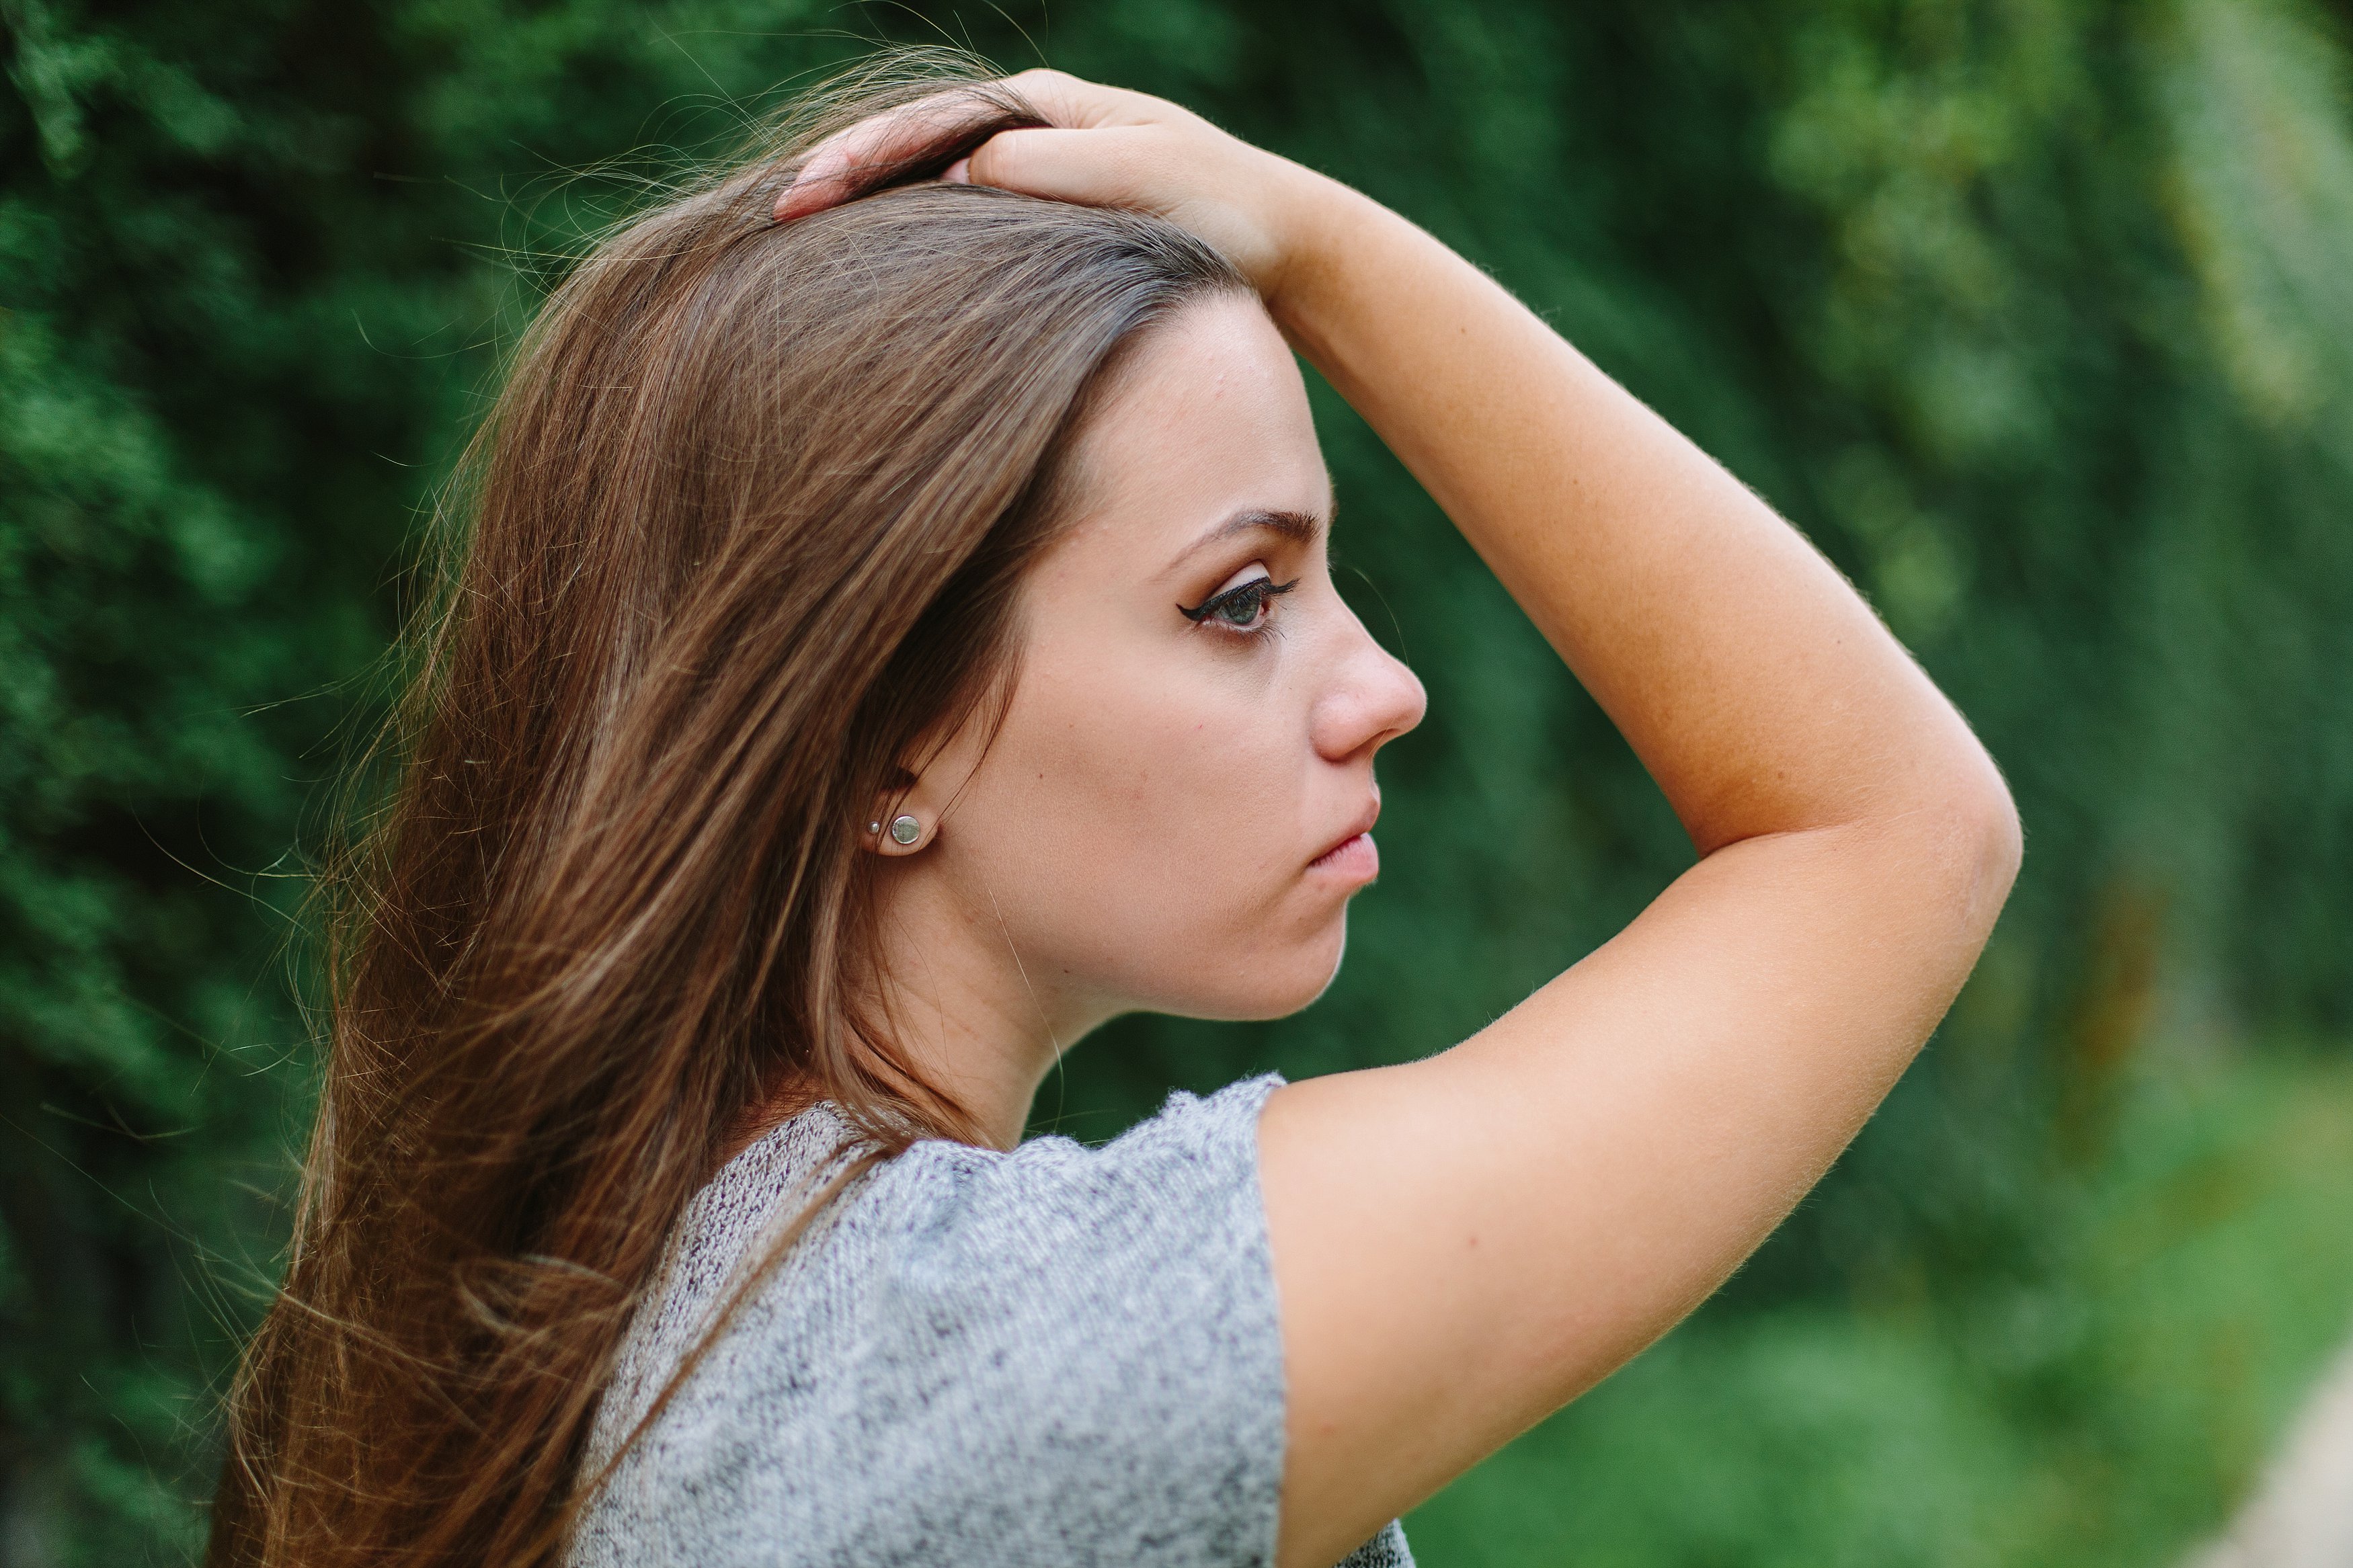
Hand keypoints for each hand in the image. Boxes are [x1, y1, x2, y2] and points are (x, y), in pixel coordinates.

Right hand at [773, 70, 1319, 302]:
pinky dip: (910, 242)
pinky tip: (870, 274)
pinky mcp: (1044, 228)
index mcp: (1042, 104)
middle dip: (842, 179)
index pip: (928, 124)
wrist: (1286, 246)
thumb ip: (1041, 172)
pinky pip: (957, 226)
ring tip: (797, 245)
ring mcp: (1033, 176)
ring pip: (927, 187)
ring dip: (867, 213)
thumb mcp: (1132, 181)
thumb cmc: (1220, 210)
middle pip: (912, 147)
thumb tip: (954, 179)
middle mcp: (1029, 130)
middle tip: (773, 219)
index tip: (804, 197)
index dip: (861, 159)